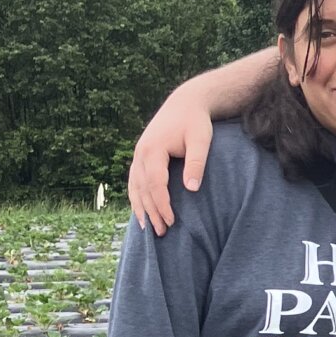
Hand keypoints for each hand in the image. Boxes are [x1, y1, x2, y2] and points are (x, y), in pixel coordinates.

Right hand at [127, 93, 215, 235]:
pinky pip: (134, 181)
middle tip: (162, 233)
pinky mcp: (141, 156)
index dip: (162, 204)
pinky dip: (136, 197)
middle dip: (151, 212)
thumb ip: (196, 163)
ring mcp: (138, 154)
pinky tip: (141, 212)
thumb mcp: (201, 139)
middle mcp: (140, 153)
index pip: (155, 183)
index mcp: (153, 149)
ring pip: (134, 186)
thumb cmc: (196, 122)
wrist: (185, 103)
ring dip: (140, 208)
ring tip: (148, 229)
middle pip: (142, 188)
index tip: (172, 221)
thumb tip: (192, 189)